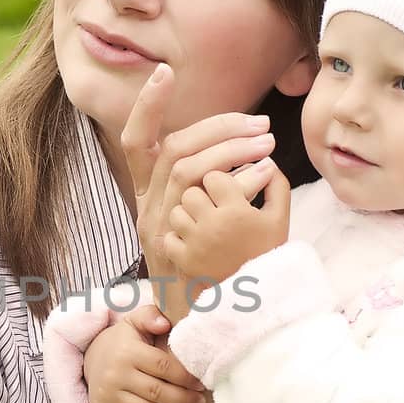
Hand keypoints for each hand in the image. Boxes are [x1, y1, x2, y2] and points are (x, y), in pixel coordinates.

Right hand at [84, 304, 208, 402]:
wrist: (92, 355)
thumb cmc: (125, 340)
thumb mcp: (135, 322)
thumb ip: (151, 316)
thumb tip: (166, 324)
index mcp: (128, 351)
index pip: (163, 366)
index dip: (185, 377)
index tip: (202, 384)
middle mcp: (116, 373)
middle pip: (157, 392)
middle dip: (183, 400)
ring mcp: (108, 394)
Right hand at [120, 64, 278, 319]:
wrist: (196, 330)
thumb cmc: (207, 275)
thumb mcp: (195, 226)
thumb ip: (204, 190)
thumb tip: (230, 150)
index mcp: (148, 200)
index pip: (134, 143)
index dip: (146, 106)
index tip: (164, 72)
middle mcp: (148, 213)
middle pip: (173, 151)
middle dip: (218, 128)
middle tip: (260, 124)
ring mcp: (163, 232)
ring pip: (189, 170)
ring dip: (232, 149)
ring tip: (268, 143)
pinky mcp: (182, 250)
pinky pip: (209, 202)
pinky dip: (241, 180)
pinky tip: (269, 174)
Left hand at [163, 164, 292, 306]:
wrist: (260, 296)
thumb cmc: (269, 253)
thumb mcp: (279, 220)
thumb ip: (276, 186)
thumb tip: (266, 161)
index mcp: (237, 211)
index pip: (213, 176)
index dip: (219, 180)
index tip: (226, 191)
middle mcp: (213, 225)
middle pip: (191, 190)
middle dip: (200, 194)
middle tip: (212, 204)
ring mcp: (196, 244)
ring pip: (177, 211)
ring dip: (188, 213)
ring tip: (203, 222)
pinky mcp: (184, 262)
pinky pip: (169, 236)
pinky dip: (178, 237)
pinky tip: (193, 240)